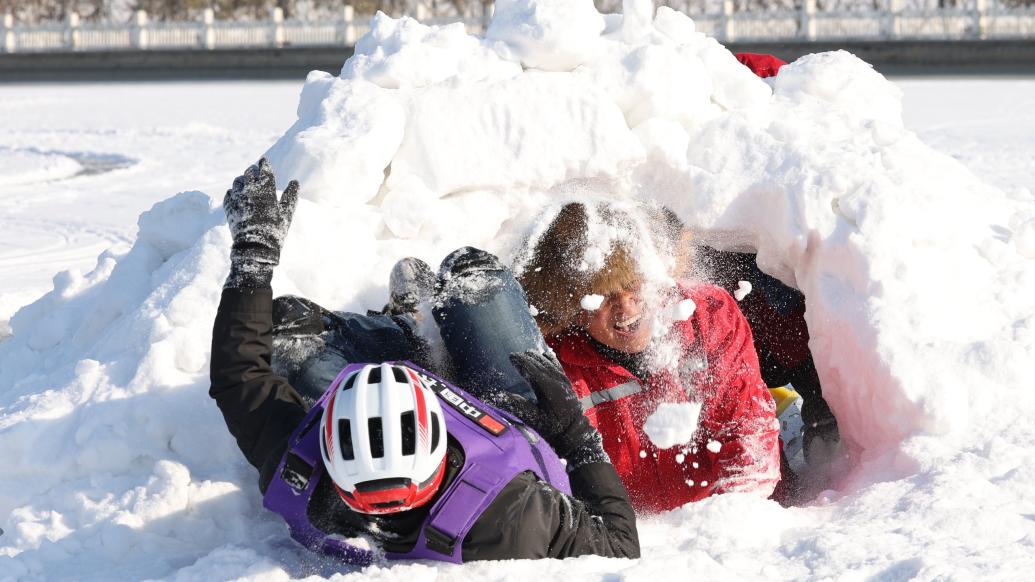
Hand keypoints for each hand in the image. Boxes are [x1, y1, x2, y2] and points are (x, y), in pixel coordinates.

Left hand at [223, 158, 298, 287]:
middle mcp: (249, 189)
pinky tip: (238, 195)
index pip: (264, 169)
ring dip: (243, 180)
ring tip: (247, 183)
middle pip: (249, 172)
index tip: (264, 161)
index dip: (264, 163)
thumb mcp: (286, 214)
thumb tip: (295, 182)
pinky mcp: (228, 206)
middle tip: (256, 171)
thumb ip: (291, 197)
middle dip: (253, 170)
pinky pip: (229, 193)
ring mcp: (237, 197)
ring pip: (237, 181)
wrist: (254, 246)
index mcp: (265, 188)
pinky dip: (234, 191)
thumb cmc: (274, 231)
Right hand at [507, 351, 608, 468]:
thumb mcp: (533, 419)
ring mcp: (563, 380)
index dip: (521, 361)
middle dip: (527, 358)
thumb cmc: (553, 428)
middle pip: (540, 363)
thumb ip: (518, 406)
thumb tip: (500, 395)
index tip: (511, 357)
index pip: (532, 369)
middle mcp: (556, 381)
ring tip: (528, 353)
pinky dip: (550, 359)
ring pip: (549, 363)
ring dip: (538, 357)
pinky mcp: (567, 383)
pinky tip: (546, 355)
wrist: (575, 432)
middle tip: (516, 355)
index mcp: (547, 388)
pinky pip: (558, 366)